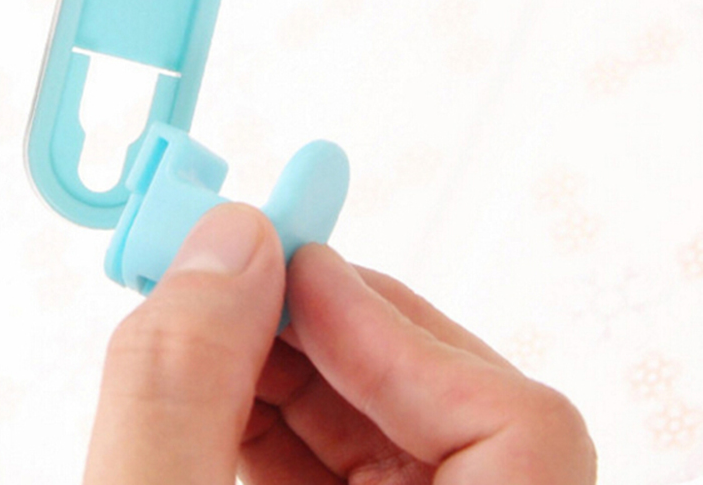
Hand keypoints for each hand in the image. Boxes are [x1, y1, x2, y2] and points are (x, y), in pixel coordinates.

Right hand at [85, 204, 596, 484]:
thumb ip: (177, 391)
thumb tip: (226, 240)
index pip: (524, 434)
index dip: (404, 332)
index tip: (296, 272)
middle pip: (446, 411)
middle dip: (326, 325)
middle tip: (234, 263)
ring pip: (385, 433)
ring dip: (288, 360)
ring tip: (204, 310)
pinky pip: (341, 467)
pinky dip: (272, 414)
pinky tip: (209, 375)